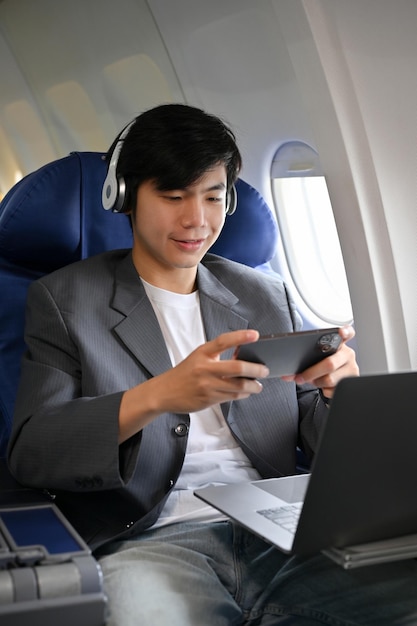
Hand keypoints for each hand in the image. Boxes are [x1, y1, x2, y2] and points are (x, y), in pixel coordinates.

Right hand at [119, 329, 268, 440]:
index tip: (255, 335)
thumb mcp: (198, 357)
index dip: (240, 336)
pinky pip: (232, 397)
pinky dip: (243, 395)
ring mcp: (207, 385)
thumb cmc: (185, 373)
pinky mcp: (208, 399)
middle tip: (265, 370)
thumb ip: (217, 355)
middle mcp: (205, 368)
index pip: (223, 341)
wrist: (164, 392)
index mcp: (202, 353)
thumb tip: (243, 355)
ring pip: (238, 386)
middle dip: (256, 369)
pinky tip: (246, 392)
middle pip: (237, 368)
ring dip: (253, 386)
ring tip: (258, 385)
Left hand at [282, 325, 358, 398]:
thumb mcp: (314, 359)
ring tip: (313, 380)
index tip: (341, 332)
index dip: (345, 332)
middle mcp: (348, 354)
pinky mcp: (352, 382)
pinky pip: (333, 390)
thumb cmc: (321, 366)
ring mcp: (352, 368)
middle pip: (330, 363)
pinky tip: (324, 386)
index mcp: (339, 343)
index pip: (347, 333)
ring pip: (330, 379)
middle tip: (300, 377)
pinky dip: (324, 390)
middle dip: (311, 372)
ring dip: (316, 382)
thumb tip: (287, 375)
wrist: (331, 383)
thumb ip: (302, 362)